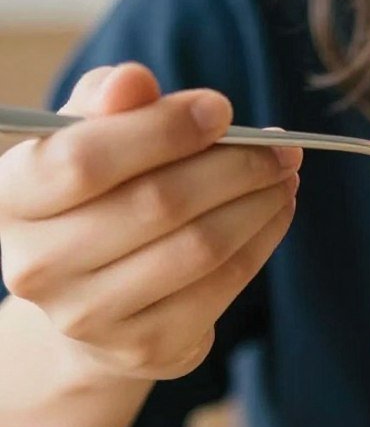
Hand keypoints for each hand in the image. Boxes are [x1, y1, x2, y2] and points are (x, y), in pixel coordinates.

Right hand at [0, 63, 301, 380]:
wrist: (93, 304)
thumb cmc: (95, 202)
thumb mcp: (86, 143)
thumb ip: (106, 105)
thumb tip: (133, 80)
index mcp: (11, 200)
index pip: (84, 159)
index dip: (163, 129)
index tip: (222, 109)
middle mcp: (38, 266)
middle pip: (158, 203)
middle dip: (235, 165)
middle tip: (280, 147)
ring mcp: (90, 316)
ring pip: (201, 245)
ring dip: (259, 202)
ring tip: (285, 174)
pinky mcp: (148, 347)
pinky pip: (225, 283)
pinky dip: (263, 239)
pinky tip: (277, 211)